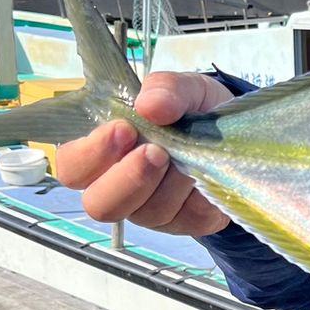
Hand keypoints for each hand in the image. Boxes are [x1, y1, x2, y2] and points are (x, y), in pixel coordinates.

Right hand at [56, 71, 233, 236]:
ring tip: (190, 155)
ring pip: (148, 212)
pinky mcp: (187, 222)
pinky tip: (206, 173)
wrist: (237, 130)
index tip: (123, 130)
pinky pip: (187, 218)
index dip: (91, 154)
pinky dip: (200, 193)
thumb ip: (165, 88)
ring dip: (171, 182)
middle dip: (129, 178)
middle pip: (100, 205)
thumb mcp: (184, 88)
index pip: (72, 167)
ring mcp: (151, 210)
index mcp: (102, 152)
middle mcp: (119, 186)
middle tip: (157, 151)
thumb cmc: (193, 109)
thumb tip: (148, 105)